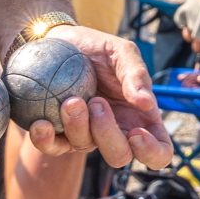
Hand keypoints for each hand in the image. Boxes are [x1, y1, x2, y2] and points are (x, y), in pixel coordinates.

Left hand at [17, 23, 173, 171]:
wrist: (59, 41)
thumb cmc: (98, 48)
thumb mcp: (122, 52)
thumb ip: (136, 74)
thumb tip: (146, 103)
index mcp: (140, 119)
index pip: (158, 152)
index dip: (152, 152)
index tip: (136, 133)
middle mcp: (115, 132)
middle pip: (119, 157)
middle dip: (108, 136)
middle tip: (97, 103)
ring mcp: (86, 135)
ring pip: (85, 148)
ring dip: (77, 126)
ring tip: (70, 100)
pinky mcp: (58, 133)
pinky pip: (53, 147)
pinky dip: (46, 139)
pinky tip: (41, 123)